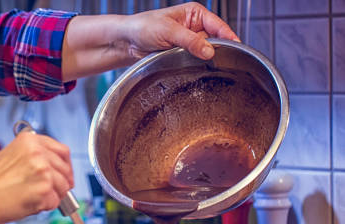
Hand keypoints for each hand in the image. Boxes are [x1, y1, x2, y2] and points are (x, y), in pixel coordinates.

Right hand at [0, 130, 73, 223]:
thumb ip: (34, 157)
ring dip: (53, 196)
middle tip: (53, 192)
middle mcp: (38, 152)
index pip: (62, 150)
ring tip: (34, 198)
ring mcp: (43, 170)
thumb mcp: (11, 157)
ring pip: (63, 186)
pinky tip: (30, 204)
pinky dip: (46, 207)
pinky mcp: (45, 189)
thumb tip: (55, 167)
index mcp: (29, 140)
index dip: (66, 165)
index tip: (65, 174)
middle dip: (63, 183)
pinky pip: (55, 202)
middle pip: (66, 169)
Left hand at [119, 2, 238, 60]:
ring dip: (202, 59)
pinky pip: (193, 61)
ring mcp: (188, 41)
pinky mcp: (181, 54)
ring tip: (201, 65)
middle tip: (219, 62)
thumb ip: (190, 41)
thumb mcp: (168, 32)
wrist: (126, 41)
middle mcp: (194, 27)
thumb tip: (209, 51)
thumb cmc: (143, 28)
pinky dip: (193, 65)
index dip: (228, 37)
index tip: (237, 48)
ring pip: (203, 53)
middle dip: (214, 51)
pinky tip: (193, 69)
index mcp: (194, 14)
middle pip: (214, 40)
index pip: (218, 25)